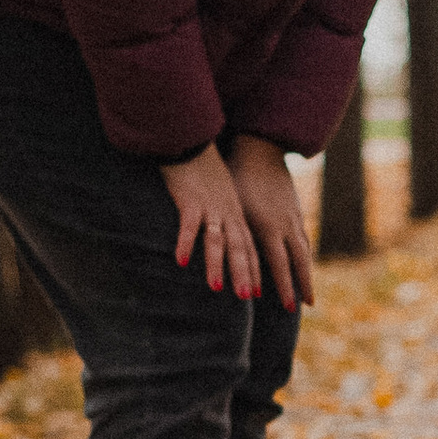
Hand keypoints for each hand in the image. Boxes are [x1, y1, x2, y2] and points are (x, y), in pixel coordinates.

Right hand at [162, 145, 260, 298]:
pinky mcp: (190, 200)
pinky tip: (181, 261)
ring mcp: (210, 207)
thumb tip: (222, 233)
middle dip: (243, 274)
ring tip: (216, 288)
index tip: (257, 293)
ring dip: (216, 264)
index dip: (253, 269)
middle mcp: (228, 212)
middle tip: (246, 298)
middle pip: (239, 247)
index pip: (249, 246)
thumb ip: (223, 214)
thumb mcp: (221, 194)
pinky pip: (188, 225)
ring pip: (217, 240)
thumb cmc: (203, 169)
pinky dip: (185, 242)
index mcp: (236, 213)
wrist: (193, 140)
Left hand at [231, 134, 317, 310]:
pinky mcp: (294, 209)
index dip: (285, 287)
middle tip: (307, 306)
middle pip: (299, 261)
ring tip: (308, 290)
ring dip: (306, 272)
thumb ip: (235, 235)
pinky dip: (302, 253)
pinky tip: (302, 260)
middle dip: (302, 285)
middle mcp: (285, 225)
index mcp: (269, 227)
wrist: (258, 150)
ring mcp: (293, 217)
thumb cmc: (237, 179)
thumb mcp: (234, 208)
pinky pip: (301, 237)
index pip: (280, 265)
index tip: (287, 308)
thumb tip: (226, 259)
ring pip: (303, 250)